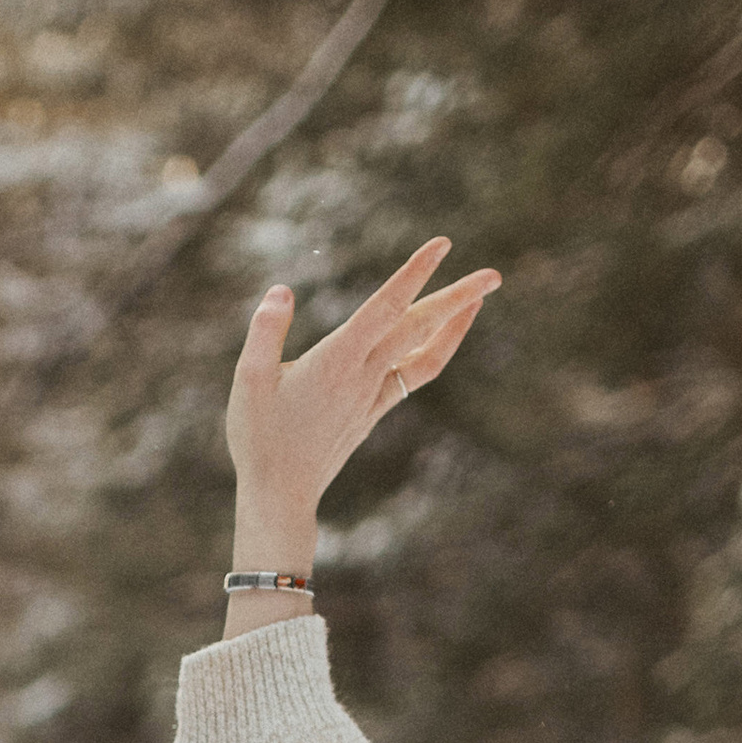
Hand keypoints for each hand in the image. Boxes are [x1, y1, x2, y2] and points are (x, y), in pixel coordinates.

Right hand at [225, 236, 500, 563]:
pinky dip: (433, 351)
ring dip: (456, 325)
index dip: (414, 273)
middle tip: (494, 274)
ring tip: (477, 299)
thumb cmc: (257, 439)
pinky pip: (413, 377)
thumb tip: (282, 291)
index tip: (442, 245)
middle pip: (419, 328)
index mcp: (336, 361)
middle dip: (458, 298)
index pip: (385, 307)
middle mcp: (363, 377)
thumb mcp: (247, 381)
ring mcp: (372, 397)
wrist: (278, 497)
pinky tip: (438, 336)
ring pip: (426, 355)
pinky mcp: (371, 413)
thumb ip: (264, 331)